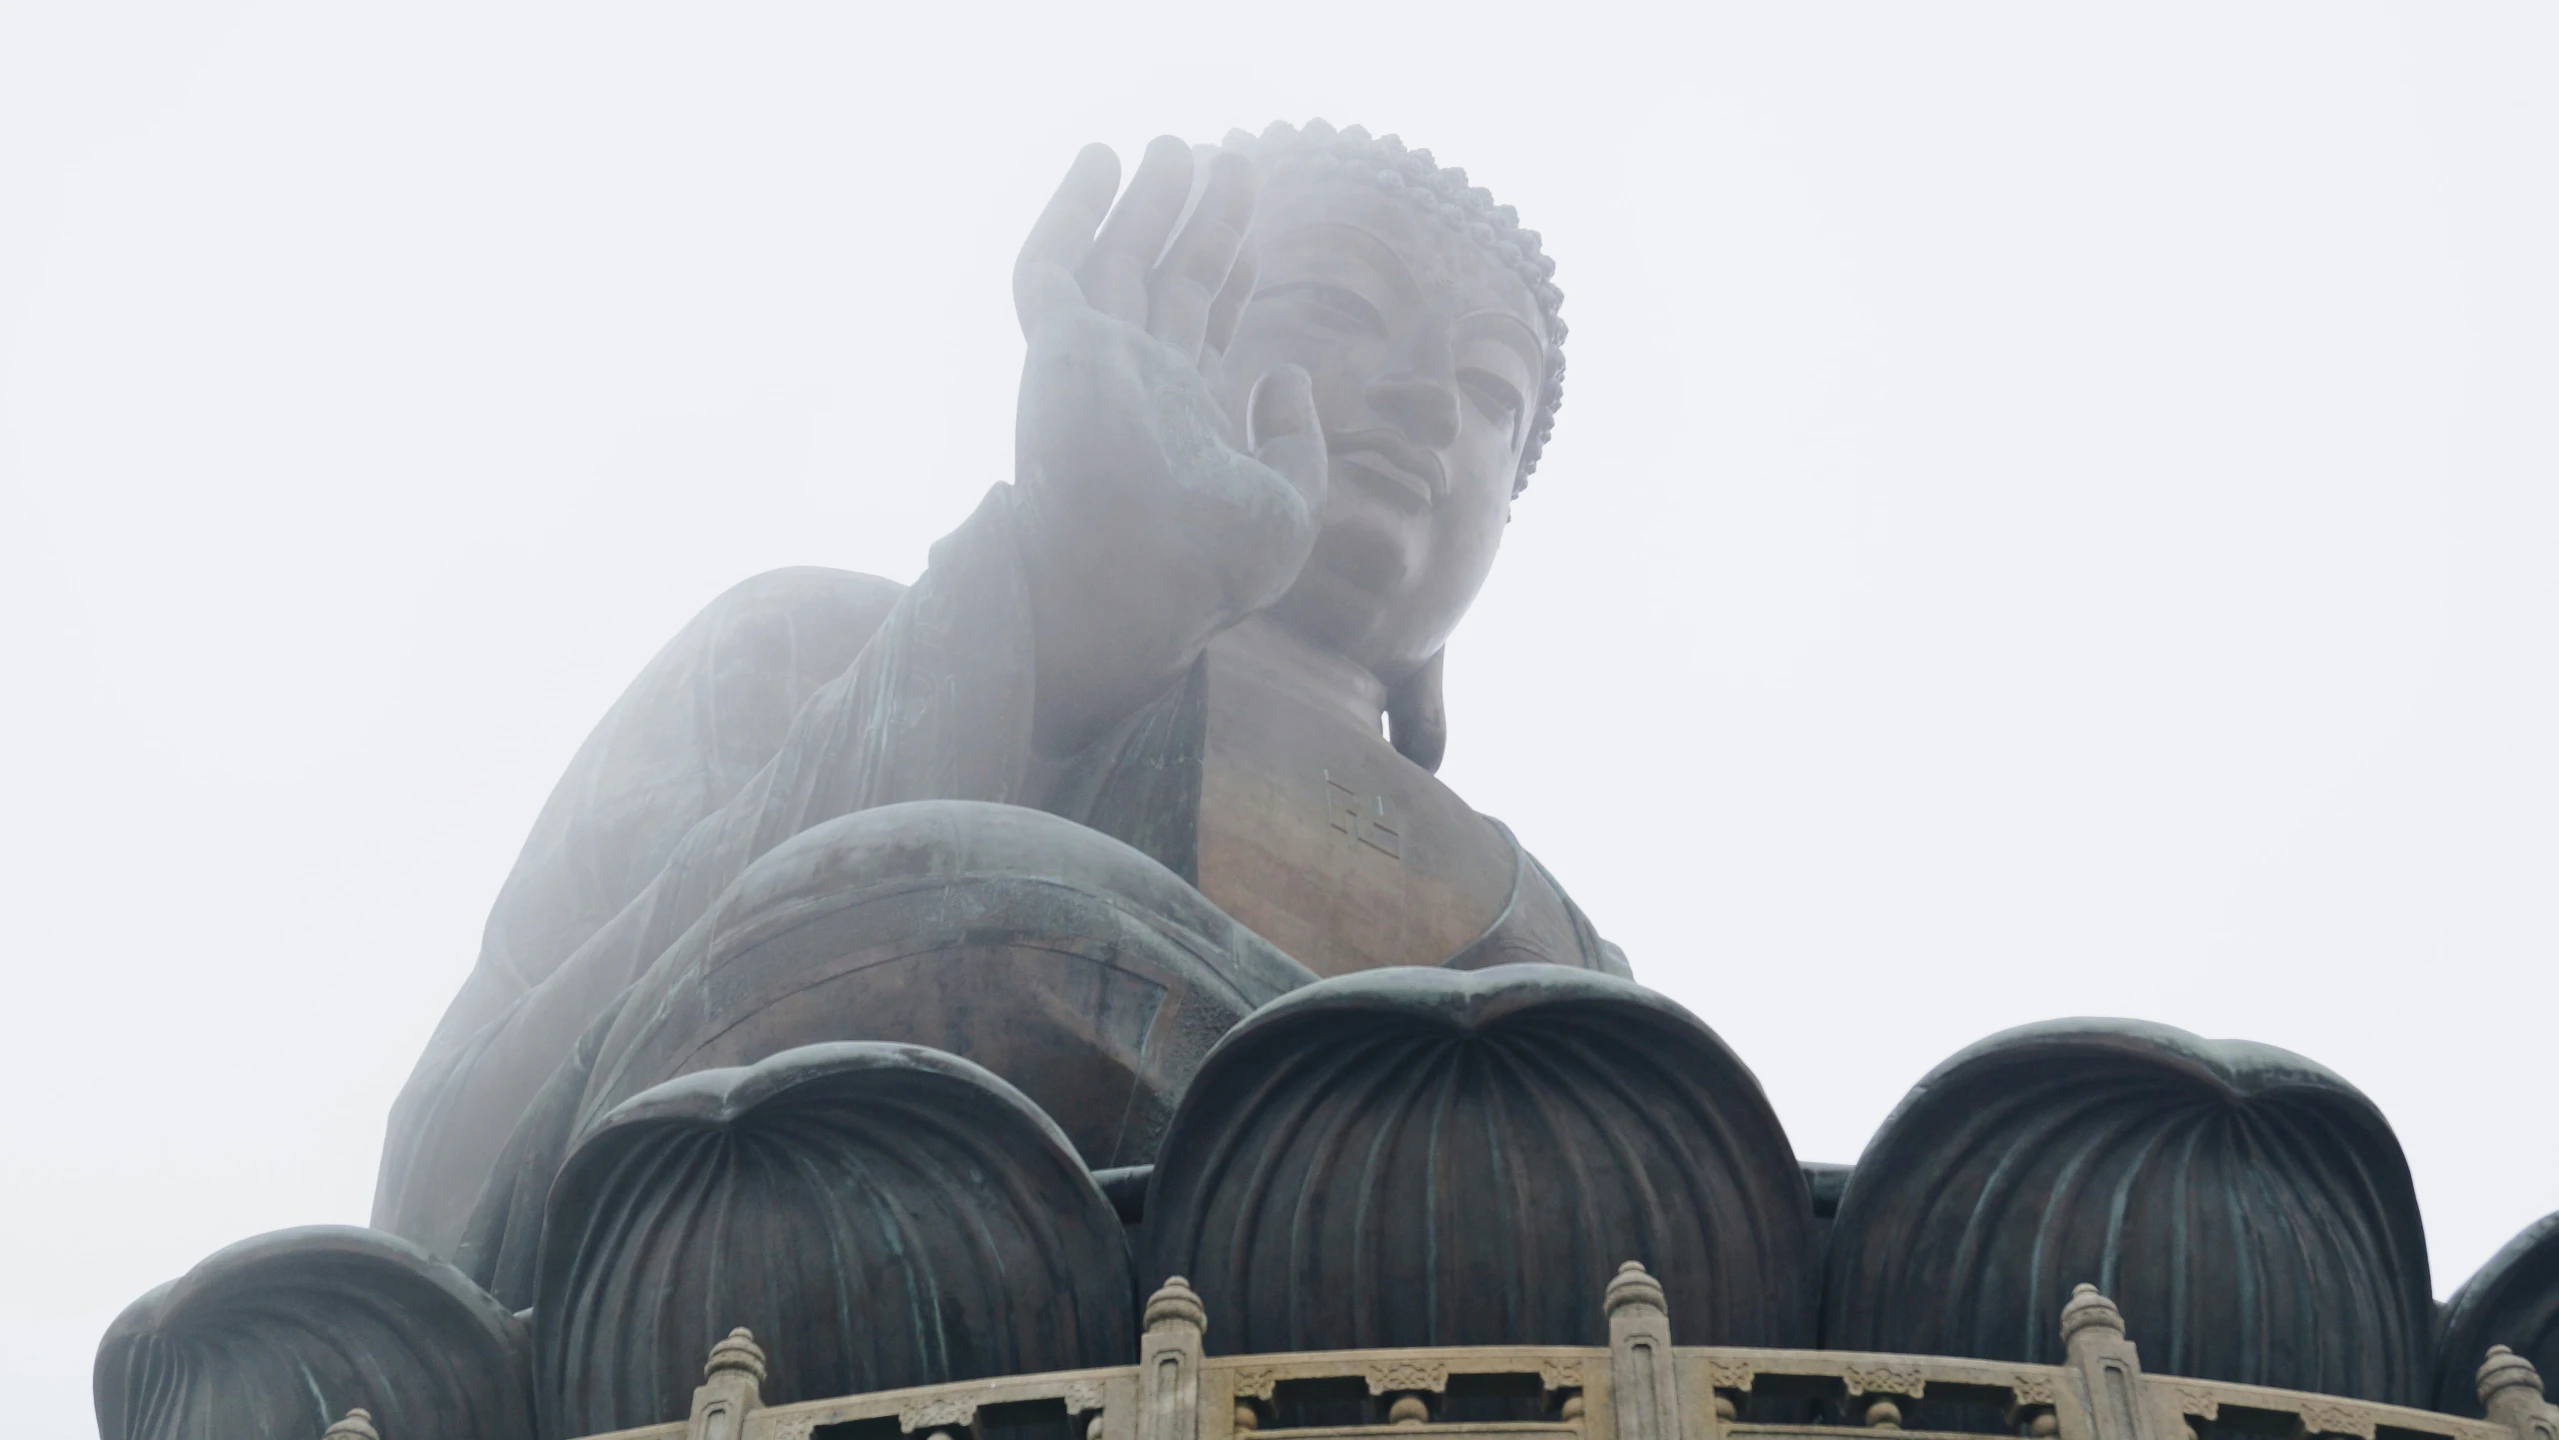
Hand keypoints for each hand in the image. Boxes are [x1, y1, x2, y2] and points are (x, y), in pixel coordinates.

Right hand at [1011, 137, 1327, 620]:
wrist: (1137, 586)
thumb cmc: (1209, 567)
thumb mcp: (1289, 503)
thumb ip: (1296, 440)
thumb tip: (1283, 375)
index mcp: (1184, 417)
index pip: (1205, 324)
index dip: (1228, 269)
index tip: (1249, 227)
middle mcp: (1135, 385)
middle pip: (1167, 280)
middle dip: (1197, 221)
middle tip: (1227, 160)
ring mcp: (1093, 364)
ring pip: (1115, 260)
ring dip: (1145, 202)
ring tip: (1176, 146)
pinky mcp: (1056, 349)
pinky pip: (1053, 264)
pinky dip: (1072, 210)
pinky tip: (1102, 163)